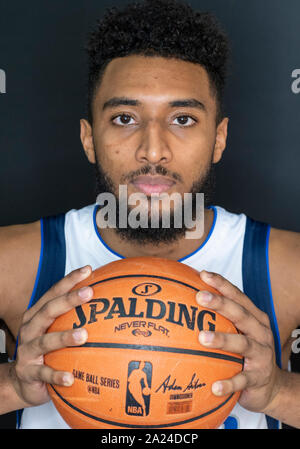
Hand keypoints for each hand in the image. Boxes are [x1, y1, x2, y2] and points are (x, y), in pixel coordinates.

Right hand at [11, 266, 92, 406]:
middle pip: (48, 310)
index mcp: (37, 315)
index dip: (70, 280)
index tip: (88, 270)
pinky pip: (44, 374)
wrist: (22, 381)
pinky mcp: (28, 372)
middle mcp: (30, 329)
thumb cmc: (45, 351)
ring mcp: (27, 350)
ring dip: (65, 337)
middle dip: (68, 300)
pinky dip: (57, 376)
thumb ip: (73, 317)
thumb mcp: (55, 330)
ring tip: (84, 335)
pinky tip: (71, 378)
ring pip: (46, 341)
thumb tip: (108, 303)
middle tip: (89, 293)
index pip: (53, 293)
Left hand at [196, 270, 280, 413]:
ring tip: (202, 338)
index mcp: (254, 318)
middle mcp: (260, 332)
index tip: (203, 274)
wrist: (272, 386)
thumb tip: (184, 304)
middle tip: (200, 297)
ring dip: (222, 340)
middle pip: (240, 314)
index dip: (222, 284)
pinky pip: (242, 380)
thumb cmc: (247, 354)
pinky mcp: (258, 378)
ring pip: (242, 344)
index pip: (238, 296)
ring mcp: (261, 355)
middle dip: (221, 303)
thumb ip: (219, 319)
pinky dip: (229, 383)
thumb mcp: (238, 333)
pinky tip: (214, 387)